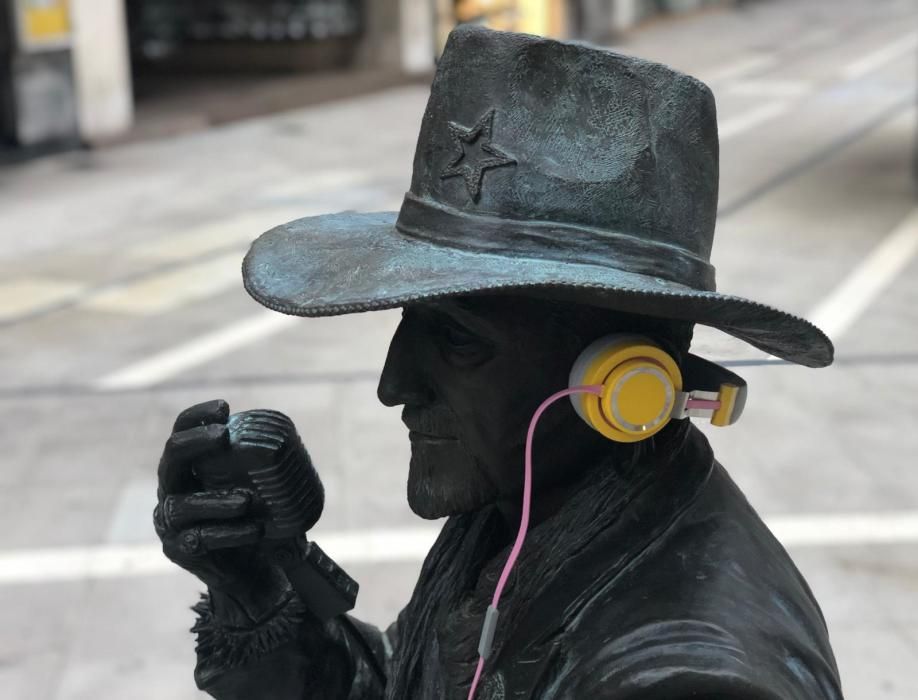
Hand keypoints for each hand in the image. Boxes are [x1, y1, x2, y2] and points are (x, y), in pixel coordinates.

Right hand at [153, 400, 289, 614]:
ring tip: (246, 500)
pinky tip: (254, 529)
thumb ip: (257, 463)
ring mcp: (171, 523)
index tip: (224, 407)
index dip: (196, 418)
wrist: (250, 570)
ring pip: (184, 505)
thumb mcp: (253, 485)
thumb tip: (286, 433)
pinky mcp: (180, 551)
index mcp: (188, 469)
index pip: (182, 434)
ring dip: (216, 501)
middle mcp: (173, 490)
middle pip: (171, 460)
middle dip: (194, 444)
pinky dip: (229, 533)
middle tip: (223, 436)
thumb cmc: (250, 518)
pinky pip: (201, 540)